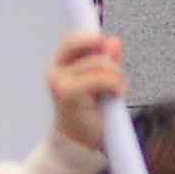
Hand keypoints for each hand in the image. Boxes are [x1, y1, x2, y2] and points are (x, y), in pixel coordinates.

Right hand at [46, 25, 127, 153]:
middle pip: (91, 46)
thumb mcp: (102, 84)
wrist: (80, 144)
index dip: (88, 35)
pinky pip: (101, 78)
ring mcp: (60, 81)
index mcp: (62, 64)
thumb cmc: (91, 114)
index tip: (100, 29)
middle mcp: (56, 70)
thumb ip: (107, 62)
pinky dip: (115, 85)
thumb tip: (114, 41)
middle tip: (117, 80)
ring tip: (117, 93)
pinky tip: (115, 96)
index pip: (73, 39)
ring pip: (101, 63)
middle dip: (111, 61)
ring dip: (117, 77)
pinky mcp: (68, 93)